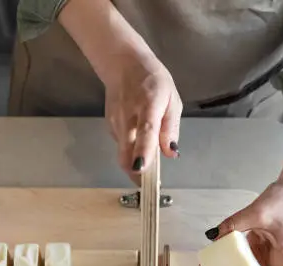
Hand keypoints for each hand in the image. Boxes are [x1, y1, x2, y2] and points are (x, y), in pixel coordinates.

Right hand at [104, 52, 181, 184]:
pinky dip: (131, 152)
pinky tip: (139, 144)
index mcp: (148, 105)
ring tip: (148, 165)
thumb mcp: (172, 99)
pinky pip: (122, 146)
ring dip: (134, 164)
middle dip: (136, 172)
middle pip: (126, 151)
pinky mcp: (110, 126)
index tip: (142, 169)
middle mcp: (128, 116)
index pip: (145, 131)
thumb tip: (171, 153)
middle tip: (149, 185)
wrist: (123, 64)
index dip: (143, 152)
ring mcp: (116, 122)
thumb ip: (171, 128)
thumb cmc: (153, 80)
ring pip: (123, 153)